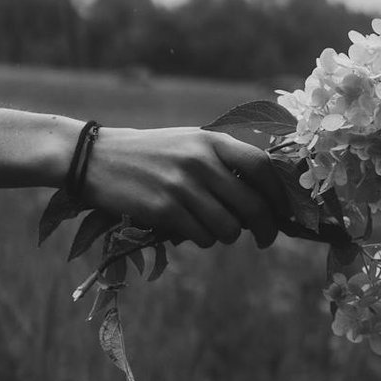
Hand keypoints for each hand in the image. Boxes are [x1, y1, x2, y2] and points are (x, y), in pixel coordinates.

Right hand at [82, 127, 285, 247]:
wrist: (96, 159)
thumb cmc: (152, 153)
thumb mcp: (190, 143)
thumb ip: (224, 160)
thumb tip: (267, 195)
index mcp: (211, 140)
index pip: (262, 167)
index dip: (280, 194)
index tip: (285, 211)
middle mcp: (200, 161)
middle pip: (253, 205)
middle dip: (266, 229)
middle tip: (266, 238)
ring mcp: (182, 186)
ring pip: (229, 228)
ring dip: (228, 235)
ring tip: (216, 228)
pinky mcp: (164, 210)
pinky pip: (202, 237)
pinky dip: (203, 239)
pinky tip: (191, 229)